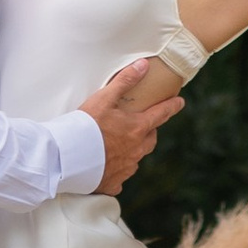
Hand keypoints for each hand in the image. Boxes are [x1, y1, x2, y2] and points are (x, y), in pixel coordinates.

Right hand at [81, 54, 185, 198]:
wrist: (67, 157)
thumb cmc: (85, 125)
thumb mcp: (104, 98)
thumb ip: (125, 81)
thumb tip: (144, 65)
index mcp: (137, 128)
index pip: (161, 114)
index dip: (172, 106)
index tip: (180, 102)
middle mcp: (136, 150)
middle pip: (151, 139)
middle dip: (150, 131)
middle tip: (143, 125)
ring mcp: (126, 168)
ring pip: (137, 157)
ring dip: (133, 150)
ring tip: (121, 144)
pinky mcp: (113, 182)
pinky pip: (120, 176)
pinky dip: (116, 170)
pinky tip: (106, 166)